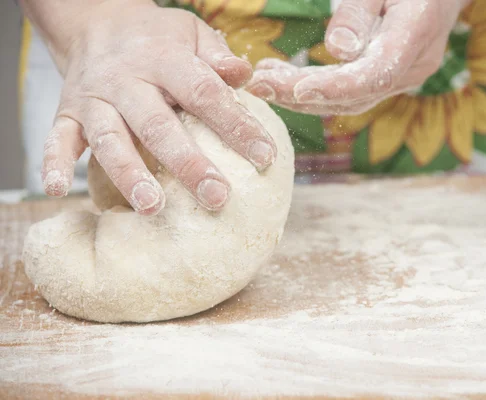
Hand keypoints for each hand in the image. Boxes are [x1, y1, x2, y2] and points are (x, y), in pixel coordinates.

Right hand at [25, 0, 276, 214]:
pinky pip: (57, 138)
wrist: (97, 22)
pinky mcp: (67, 112)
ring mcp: (94, 99)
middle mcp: (127, 80)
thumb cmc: (156, 39)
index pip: (205, 94)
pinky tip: (57, 190)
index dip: (236, 126)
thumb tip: (246, 76)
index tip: (264, 157)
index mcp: (165, 60)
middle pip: (159, 125)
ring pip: (111, 139)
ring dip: (129, 173)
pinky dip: (54, 163)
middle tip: (217, 197)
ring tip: (153, 207)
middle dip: (188, 163)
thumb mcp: (190, 34)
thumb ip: (217, 56)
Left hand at [247, 0, 467, 114]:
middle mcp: (414, 65)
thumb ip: (359, 12)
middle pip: (355, 94)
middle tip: (259, 85)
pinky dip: (317, 90)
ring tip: (263, 81)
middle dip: (303, 95)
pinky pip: (352, 92)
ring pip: (350, 100)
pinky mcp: (390, 78)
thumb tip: (336, 51)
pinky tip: (285, 80)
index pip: (374, 74)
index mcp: (418, 32)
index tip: (295, 89)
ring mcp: (405, 76)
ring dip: (303, 96)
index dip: (334, 87)